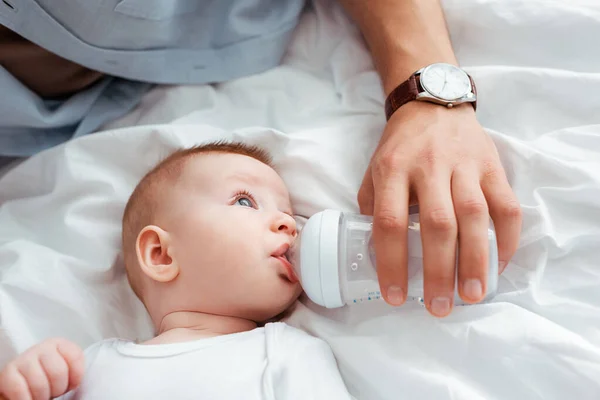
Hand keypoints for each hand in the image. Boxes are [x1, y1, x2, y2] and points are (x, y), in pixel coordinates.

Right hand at [0, 338, 83, 399]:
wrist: (24, 384)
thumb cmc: (48, 379)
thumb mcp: (65, 371)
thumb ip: (74, 370)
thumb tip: (76, 383)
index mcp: (59, 344)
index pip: (76, 357)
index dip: (75, 378)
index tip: (70, 385)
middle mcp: (42, 347)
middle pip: (58, 372)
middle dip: (58, 389)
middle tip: (53, 393)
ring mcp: (24, 358)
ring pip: (40, 384)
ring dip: (42, 397)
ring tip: (41, 396)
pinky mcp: (8, 372)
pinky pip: (20, 390)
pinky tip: (29, 399)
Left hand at [358, 102, 520, 316]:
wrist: (432, 104)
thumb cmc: (400, 147)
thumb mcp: (374, 171)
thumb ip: (373, 207)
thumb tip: (375, 254)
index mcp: (392, 170)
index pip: (389, 222)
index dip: (392, 263)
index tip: (395, 297)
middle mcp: (429, 166)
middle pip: (437, 224)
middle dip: (439, 271)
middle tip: (439, 307)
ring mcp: (464, 165)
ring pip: (475, 216)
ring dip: (476, 261)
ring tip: (473, 296)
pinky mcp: (492, 165)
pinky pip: (506, 205)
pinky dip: (507, 239)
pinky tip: (498, 266)